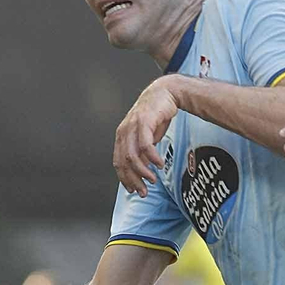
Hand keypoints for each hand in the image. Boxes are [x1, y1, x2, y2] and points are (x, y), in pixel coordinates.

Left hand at [114, 77, 179, 195]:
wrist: (166, 92)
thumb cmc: (156, 115)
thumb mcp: (147, 136)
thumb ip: (142, 152)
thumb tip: (143, 170)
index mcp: (122, 136)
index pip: (118, 163)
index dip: (125, 179)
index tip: (134, 190)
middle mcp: (124, 131)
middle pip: (124, 162)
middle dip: (134, 180)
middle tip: (144, 192)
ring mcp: (133, 126)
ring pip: (133, 155)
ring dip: (143, 171)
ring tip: (153, 180)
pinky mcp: (145, 121)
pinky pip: (145, 145)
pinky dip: (152, 157)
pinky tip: (159, 164)